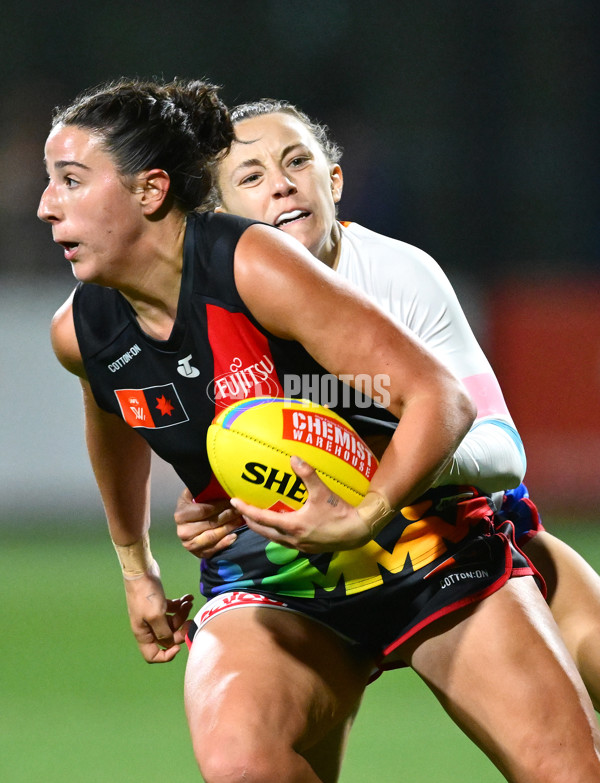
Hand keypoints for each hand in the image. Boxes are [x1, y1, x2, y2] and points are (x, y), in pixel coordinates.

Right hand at [123, 564, 193, 662]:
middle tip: (191, 622)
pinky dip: (181, 605)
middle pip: (167, 637)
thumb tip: (171, 644)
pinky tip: (188, 598)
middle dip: (180, 630)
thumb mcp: (156, 616)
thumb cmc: (147, 594)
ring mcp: (153, 614)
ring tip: (189, 604)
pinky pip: (172, 610)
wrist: (142, 570)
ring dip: (183, 614)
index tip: (179, 646)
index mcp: (143, 633)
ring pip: (172, 622)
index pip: (152, 655)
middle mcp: (147, 626)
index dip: (166, 655)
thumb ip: (165, 633)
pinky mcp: (159, 603)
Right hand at [174, 488, 241, 558]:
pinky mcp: (198, 553)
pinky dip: (225, 542)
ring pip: (213, 536)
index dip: (220, 505)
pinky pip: (214, 549)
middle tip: (240, 510)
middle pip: (211, 523)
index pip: (204, 510)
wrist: (187, 526)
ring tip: (240, 520)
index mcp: (181, 515)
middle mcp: (183, 531)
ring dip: (229, 528)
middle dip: (228, 515)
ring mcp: (190, 544)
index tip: (232, 500)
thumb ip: (199, 488)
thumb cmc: (192, 507)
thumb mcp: (191, 495)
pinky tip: (234, 535)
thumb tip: (211, 475)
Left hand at [230, 456, 373, 553]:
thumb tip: (293, 458)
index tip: (234, 502)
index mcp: (292, 526)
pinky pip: (284, 541)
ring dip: (263, 528)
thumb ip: (307, 474)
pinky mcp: (307, 548)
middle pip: (263, 531)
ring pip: (273, 538)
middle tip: (242, 510)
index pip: (262, 518)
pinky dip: (276, 533)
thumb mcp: (323, 492)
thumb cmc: (339, 513)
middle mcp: (292, 539)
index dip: (246, 510)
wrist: (357, 532)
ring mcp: (299, 546)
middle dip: (250, 521)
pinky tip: (281, 524)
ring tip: (257, 517)